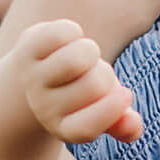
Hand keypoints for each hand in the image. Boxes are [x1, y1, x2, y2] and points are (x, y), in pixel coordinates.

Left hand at [13, 21, 143, 146]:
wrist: (38, 73)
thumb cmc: (83, 93)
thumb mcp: (104, 111)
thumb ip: (124, 124)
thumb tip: (133, 125)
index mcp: (64, 128)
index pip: (86, 127)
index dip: (112, 110)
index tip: (125, 94)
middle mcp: (44, 108)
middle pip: (94, 85)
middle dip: (106, 74)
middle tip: (95, 73)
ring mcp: (33, 79)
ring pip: (75, 60)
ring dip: (90, 51)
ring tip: (83, 56)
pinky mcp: (27, 49)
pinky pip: (60, 34)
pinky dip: (73, 31)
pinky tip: (68, 39)